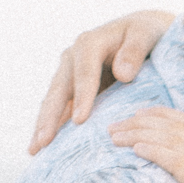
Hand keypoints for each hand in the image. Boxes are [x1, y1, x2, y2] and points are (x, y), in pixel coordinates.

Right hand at [29, 9, 174, 152]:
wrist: (143, 34)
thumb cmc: (148, 33)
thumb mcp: (146, 33)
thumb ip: (135, 49)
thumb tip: (123, 73)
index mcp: (91, 43)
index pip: (84, 71)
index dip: (81, 95)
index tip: (80, 120)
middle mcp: (74, 58)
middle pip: (59, 88)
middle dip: (50, 116)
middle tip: (44, 141)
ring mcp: (70, 74)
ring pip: (54, 101)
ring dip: (44, 125)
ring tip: (35, 150)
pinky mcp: (73, 89)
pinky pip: (60, 109)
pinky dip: (53, 127)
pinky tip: (43, 148)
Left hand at [107, 109, 183, 182]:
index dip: (165, 116)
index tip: (140, 114)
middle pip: (177, 125)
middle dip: (143, 120)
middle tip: (117, 123)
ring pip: (172, 138)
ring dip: (139, 133)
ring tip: (115, 135)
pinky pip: (175, 159)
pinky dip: (154, 150)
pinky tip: (135, 149)